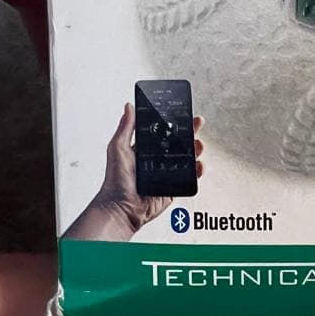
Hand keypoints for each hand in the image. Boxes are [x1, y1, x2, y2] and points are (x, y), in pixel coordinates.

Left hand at [64, 104, 204, 240]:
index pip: (163, 132)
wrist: (121, 208)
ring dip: (196, 150)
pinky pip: (190, 177)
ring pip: (187, 159)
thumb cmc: (115, 181)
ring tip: (198, 145)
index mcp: (145, 149)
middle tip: (197, 124)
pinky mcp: (173, 187)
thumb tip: (129, 106)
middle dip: (190, 132)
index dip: (174, 122)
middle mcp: (157, 160)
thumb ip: (125, 128)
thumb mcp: (118, 148)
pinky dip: (197, 171)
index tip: (183, 112)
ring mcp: (166, 173)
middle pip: (179, 143)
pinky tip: (199, 165)